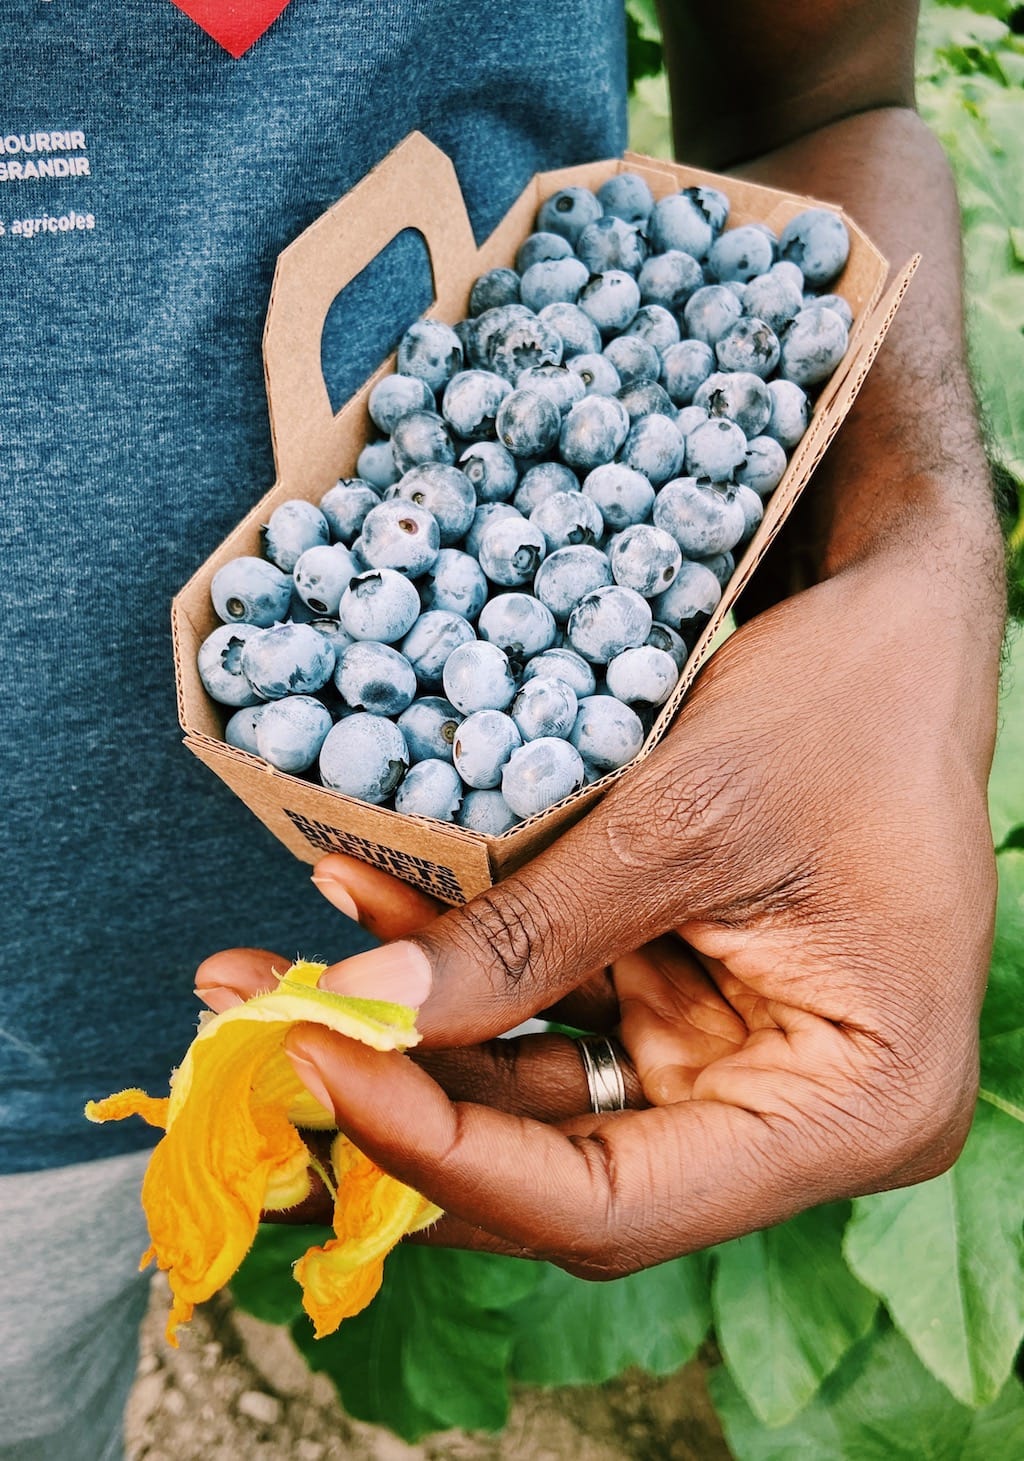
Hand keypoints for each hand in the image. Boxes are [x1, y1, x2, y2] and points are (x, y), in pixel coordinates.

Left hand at [198, 538, 999, 1276]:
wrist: (901, 622)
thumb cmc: (851, 702)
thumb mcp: (686, 817)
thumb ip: (529, 935)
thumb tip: (355, 1005)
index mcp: (852, 1109)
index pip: (616, 1205)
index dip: (447, 1154)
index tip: (314, 1058)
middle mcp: (791, 1111)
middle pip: (565, 1168)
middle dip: (403, 1110)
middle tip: (254, 1044)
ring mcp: (733, 1054)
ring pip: (541, 1089)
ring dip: (409, 1031)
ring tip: (272, 967)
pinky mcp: (686, 993)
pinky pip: (553, 1004)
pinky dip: (461, 963)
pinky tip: (363, 900)